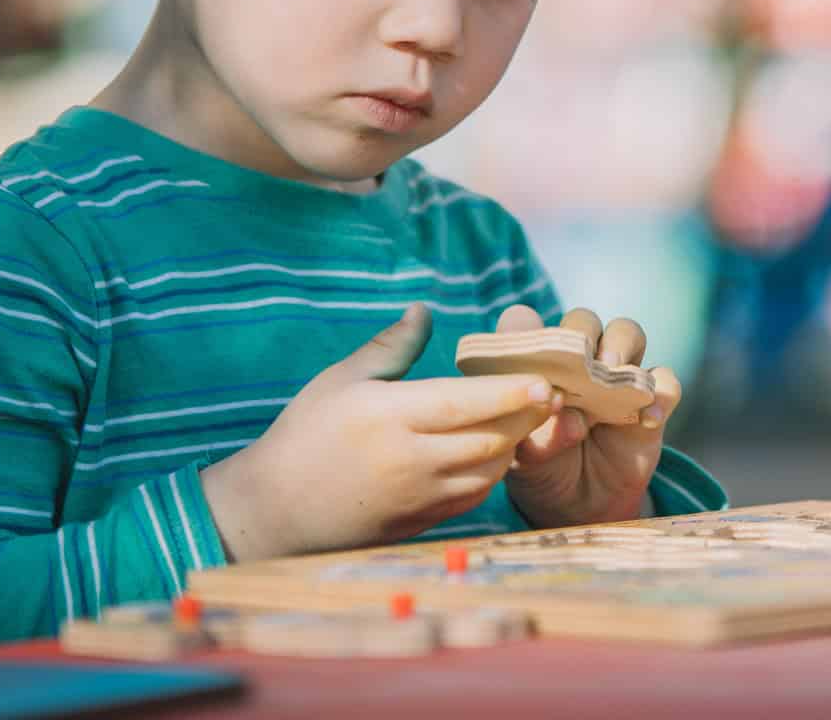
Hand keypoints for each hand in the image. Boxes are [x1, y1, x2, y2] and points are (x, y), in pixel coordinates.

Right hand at [201, 304, 555, 559]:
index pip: (466, 404)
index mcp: (390, 416)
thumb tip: (422, 310)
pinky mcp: (421, 521)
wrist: (276, 509)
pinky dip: (492, 473)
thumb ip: (390, 347)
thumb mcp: (342, 379)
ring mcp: (418, 496)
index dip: (510, 394)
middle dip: (527, 418)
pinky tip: (496, 451)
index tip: (542, 381)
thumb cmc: (307, 433)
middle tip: (554, 395)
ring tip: (530, 419)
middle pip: (490, 440)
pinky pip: (473, 496)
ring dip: (514, 446)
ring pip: (489, 471)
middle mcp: (410, 459)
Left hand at [501, 306, 681, 528]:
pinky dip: (661, 393)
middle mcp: (576, 362)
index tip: (528, 347)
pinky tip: (649, 419)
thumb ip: (539, 438)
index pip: (525, 324)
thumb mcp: (527, 463)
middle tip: (581, 360)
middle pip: (583, 321)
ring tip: (614, 373)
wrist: (582, 508)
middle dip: (582, 332)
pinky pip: (666, 382)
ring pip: (627, 333)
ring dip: (622, 345)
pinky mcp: (650, 401)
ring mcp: (616, 378)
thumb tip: (569, 417)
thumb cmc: (544, 471)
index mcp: (537, 366)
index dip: (524, 326)